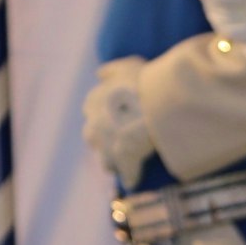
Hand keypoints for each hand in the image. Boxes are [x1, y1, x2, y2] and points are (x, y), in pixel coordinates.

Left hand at [80, 56, 152, 185]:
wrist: (153, 106)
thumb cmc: (143, 82)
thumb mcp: (127, 66)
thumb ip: (111, 70)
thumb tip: (100, 73)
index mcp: (93, 102)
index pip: (93, 111)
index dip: (107, 116)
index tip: (121, 117)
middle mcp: (93, 125)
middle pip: (95, 138)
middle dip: (106, 140)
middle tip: (126, 138)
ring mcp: (105, 148)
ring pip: (105, 159)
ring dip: (114, 161)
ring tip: (130, 162)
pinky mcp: (121, 164)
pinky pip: (125, 174)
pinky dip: (130, 176)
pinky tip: (137, 178)